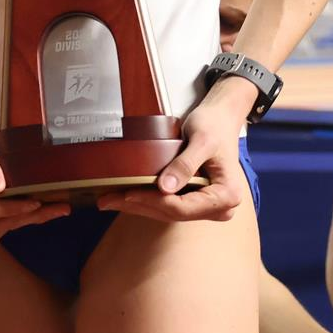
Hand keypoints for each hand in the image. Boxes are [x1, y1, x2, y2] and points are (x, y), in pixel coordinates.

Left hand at [97, 86, 247, 222]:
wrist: (220, 119)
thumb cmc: (214, 126)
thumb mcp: (202, 141)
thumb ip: (186, 165)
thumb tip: (165, 188)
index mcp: (227, 195)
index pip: (183, 208)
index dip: (153, 202)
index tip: (128, 194)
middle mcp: (219, 207)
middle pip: (172, 213)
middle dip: (138, 206)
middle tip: (106, 200)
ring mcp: (206, 206)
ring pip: (167, 212)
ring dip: (137, 206)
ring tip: (108, 199)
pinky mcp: (194, 200)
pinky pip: (168, 205)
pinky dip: (145, 200)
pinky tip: (124, 197)